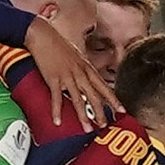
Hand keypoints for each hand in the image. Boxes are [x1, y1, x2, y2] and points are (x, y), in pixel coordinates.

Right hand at [24, 15, 117, 132]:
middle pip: (93, 96)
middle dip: (100, 112)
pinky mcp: (53, 78)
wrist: (42, 34)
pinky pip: (57, 98)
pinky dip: (57, 110)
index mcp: (86, 68)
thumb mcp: (76, 55)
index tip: (122, 111)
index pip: (104, 86)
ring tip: (87, 129)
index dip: (113, 100)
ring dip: (83, 117)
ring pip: (78, 100)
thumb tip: (86, 78)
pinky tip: (57, 121)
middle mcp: (80, 73)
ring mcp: (67, 76)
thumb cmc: (58, 44)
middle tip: (104, 125)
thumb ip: (82, 68)